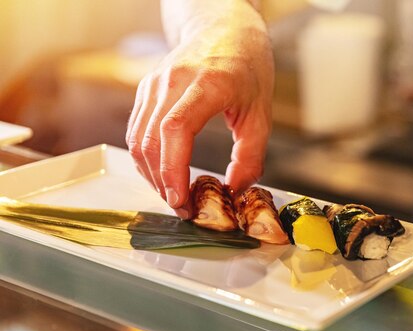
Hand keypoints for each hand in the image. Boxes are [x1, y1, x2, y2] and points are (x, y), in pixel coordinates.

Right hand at [126, 0, 273, 218]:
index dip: (173, 170)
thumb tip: (235, 190)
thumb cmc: (247, 66)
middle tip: (182, 208)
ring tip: (174, 195)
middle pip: (151, 141)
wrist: (225, 27)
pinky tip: (164, 173)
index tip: (181, 199)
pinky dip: (147, 158)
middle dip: (162, 183)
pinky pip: (137, 130)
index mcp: (207, 84)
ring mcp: (155, 83)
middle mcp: (173, 81)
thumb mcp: (261, 112)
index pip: (176, 131)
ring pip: (138, 139)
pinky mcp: (146, 89)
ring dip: (151, 174)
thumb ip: (251, 155)